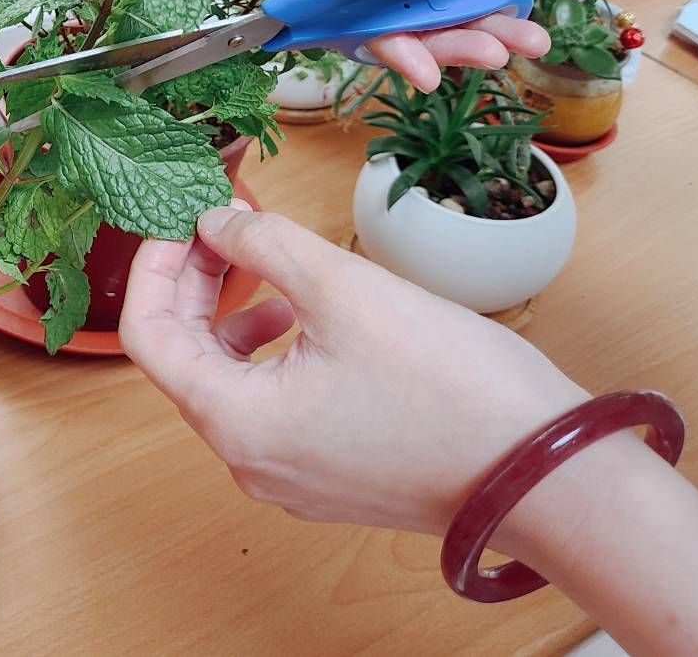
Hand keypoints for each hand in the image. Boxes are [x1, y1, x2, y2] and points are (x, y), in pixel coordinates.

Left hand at [119, 203, 586, 537]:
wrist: (549, 475)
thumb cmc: (452, 387)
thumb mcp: (342, 289)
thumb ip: (264, 246)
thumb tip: (216, 222)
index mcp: (236, 424)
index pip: (148, 337)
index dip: (154, 269)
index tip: (179, 221)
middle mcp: (249, 462)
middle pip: (184, 359)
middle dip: (193, 283)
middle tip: (219, 225)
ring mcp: (289, 476)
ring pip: (227, 382)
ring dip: (231, 315)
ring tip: (262, 261)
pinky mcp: (328, 475)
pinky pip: (270, 406)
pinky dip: (269, 351)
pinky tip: (301, 314)